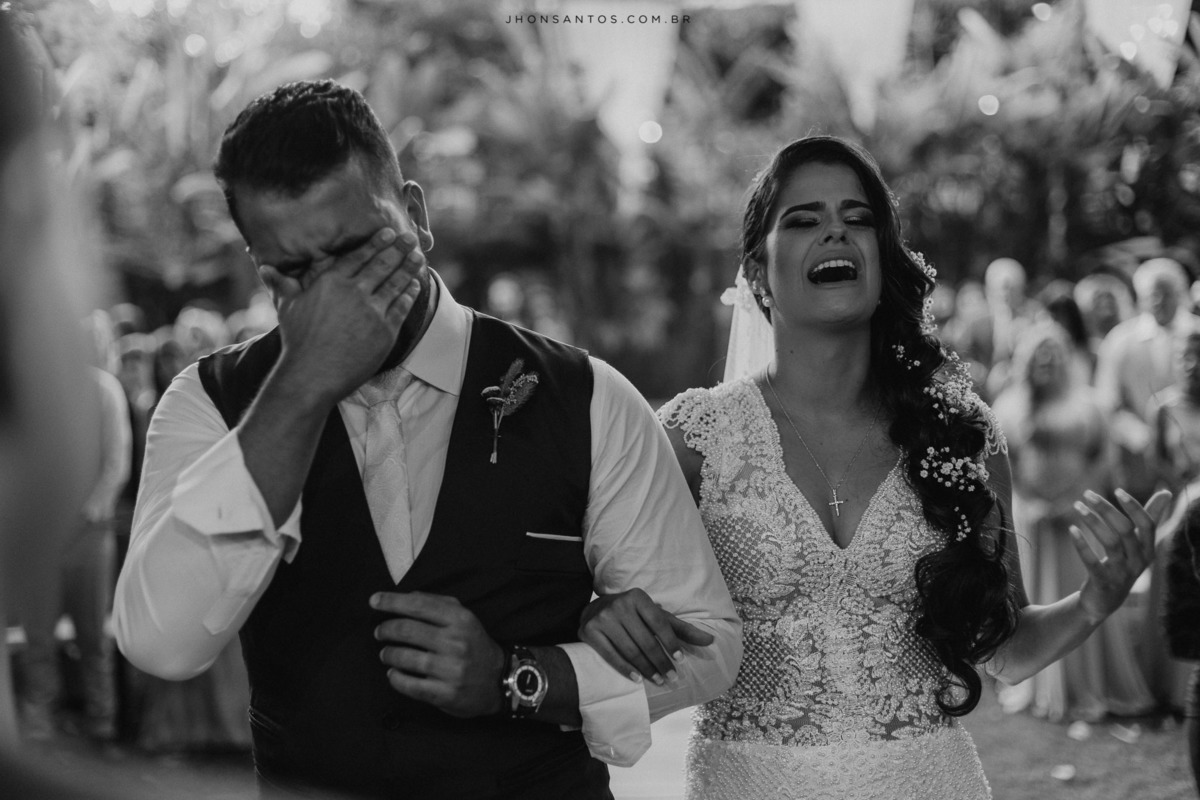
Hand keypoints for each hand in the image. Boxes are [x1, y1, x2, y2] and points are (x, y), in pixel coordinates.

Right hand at [263, 226, 424, 404]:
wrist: (313, 374)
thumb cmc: (297, 341)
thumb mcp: (287, 307)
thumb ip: (281, 284)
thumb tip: (264, 267)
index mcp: (332, 282)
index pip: (360, 256)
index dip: (377, 243)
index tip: (389, 232)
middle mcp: (355, 293)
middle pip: (382, 265)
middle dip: (399, 249)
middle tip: (411, 238)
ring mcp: (372, 312)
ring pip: (396, 283)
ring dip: (409, 268)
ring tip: (418, 256)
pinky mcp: (385, 331)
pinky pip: (402, 307)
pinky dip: (410, 294)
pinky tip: (415, 285)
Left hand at [370, 591, 504, 717]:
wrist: (499, 680)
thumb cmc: (474, 645)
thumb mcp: (465, 618)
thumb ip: (438, 604)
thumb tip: (407, 597)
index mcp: (460, 620)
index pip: (418, 605)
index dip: (392, 601)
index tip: (374, 601)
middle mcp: (456, 643)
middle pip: (407, 630)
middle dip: (386, 629)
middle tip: (379, 632)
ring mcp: (451, 670)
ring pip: (405, 658)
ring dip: (388, 654)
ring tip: (385, 653)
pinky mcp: (446, 694)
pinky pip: (410, 685)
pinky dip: (395, 678)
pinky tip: (393, 674)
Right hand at [578, 588, 714, 684]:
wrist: (594, 610)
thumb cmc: (633, 615)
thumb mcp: (656, 616)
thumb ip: (682, 629)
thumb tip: (711, 641)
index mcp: (638, 597)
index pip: (659, 623)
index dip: (671, 643)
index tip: (681, 661)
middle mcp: (620, 604)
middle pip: (645, 640)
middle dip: (661, 662)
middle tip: (672, 678)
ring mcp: (602, 618)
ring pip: (629, 650)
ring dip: (646, 669)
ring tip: (658, 681)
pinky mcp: (589, 631)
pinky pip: (610, 655)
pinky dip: (625, 669)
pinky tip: (637, 679)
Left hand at [1072, 487, 1171, 623]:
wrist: (1105, 601)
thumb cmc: (1123, 564)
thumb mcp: (1137, 544)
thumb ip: (1150, 519)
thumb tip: (1167, 493)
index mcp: (1148, 550)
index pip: (1148, 525)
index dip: (1134, 507)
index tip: (1117, 490)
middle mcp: (1138, 562)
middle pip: (1126, 530)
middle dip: (1106, 509)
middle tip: (1087, 494)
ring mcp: (1121, 573)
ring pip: (1110, 542)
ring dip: (1092, 521)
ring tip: (1077, 506)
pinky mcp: (1103, 582)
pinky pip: (1092, 561)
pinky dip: (1081, 544)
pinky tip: (1072, 529)